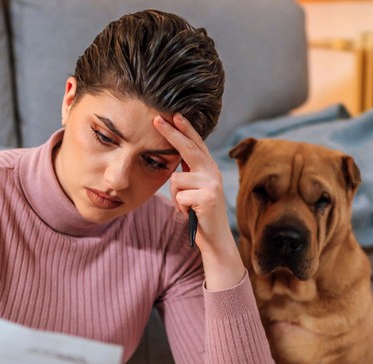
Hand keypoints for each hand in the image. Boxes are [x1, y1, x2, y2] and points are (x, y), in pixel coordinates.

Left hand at [154, 114, 245, 289]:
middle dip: (171, 134)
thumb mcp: (196, 189)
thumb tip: (176, 152)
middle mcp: (213, 172)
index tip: (174, 115)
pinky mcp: (207, 197)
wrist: (215, 239)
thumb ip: (190, 171)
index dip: (185, 129)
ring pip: (176, 179)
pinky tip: (191, 214)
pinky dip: (180, 207)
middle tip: (156, 120)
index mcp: (210, 169)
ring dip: (175, 197)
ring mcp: (212, 184)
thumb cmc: (200, 214)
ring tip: (186, 207)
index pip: (196, 144)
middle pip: (188, 149)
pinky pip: (179, 196)